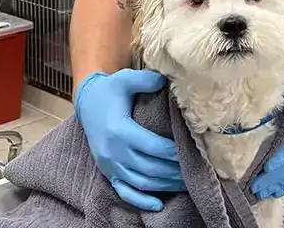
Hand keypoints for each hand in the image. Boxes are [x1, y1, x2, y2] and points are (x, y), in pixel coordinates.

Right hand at [74, 69, 185, 210]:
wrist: (87, 102)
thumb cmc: (110, 90)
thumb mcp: (124, 79)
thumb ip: (145, 79)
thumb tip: (165, 80)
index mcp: (118, 130)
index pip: (151, 146)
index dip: (172, 151)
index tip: (191, 150)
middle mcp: (113, 152)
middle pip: (148, 168)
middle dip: (174, 171)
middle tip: (196, 169)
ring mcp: (109, 165)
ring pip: (140, 182)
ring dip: (164, 185)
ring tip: (185, 182)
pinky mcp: (107, 172)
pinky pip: (124, 192)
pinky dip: (141, 201)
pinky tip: (159, 204)